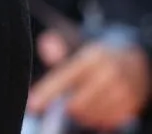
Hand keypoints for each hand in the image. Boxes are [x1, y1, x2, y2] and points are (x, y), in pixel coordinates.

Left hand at [27, 42, 150, 130]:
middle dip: (66, 108)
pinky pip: (108, 122)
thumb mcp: (78, 47)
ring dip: (82, 115)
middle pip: (77, 103)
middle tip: (63, 106)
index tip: (32, 106)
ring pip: (92, 115)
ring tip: (79, 107)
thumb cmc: (97, 58)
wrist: (136, 61)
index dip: (46, 93)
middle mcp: (108, 74)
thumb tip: (46, 47)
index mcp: (91, 57)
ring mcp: (123, 91)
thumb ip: (58, 47)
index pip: (64, 78)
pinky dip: (98, 120)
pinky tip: (95, 111)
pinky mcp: (132, 105)